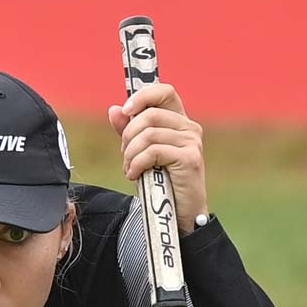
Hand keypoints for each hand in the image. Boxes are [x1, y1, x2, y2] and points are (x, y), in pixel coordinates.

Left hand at [108, 82, 208, 232]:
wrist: (179, 214)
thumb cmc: (161, 183)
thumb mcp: (141, 153)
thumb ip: (129, 131)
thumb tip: (114, 110)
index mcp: (179, 121)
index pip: (164, 91)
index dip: (142, 96)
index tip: (125, 111)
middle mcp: (189, 127)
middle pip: (149, 115)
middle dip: (128, 136)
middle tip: (125, 156)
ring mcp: (192, 142)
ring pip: (148, 134)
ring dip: (130, 154)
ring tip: (130, 169)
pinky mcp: (190, 158)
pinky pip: (153, 151)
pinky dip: (137, 164)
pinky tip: (135, 175)